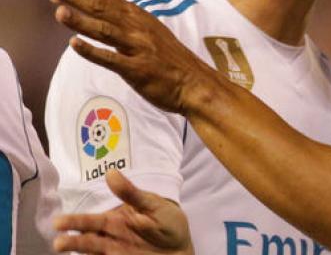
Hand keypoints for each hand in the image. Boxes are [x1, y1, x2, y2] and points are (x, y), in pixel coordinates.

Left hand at [44, 0, 219, 114]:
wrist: (195, 84)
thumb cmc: (170, 61)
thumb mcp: (150, 33)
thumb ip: (126, 24)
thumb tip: (100, 15)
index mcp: (140, 18)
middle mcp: (138, 29)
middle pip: (102, 8)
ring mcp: (139, 49)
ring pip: (105, 30)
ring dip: (81, 21)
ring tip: (59, 12)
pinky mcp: (138, 70)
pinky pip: (111, 59)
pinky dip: (92, 51)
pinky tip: (74, 44)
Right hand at [53, 170, 192, 254]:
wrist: (182, 249)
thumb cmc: (169, 223)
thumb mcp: (154, 205)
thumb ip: (132, 194)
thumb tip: (110, 172)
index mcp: (117, 219)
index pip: (92, 220)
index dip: (75, 222)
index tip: (58, 223)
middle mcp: (112, 236)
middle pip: (88, 238)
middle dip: (72, 240)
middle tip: (58, 243)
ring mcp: (116, 251)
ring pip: (93, 250)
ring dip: (78, 249)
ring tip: (62, 247)